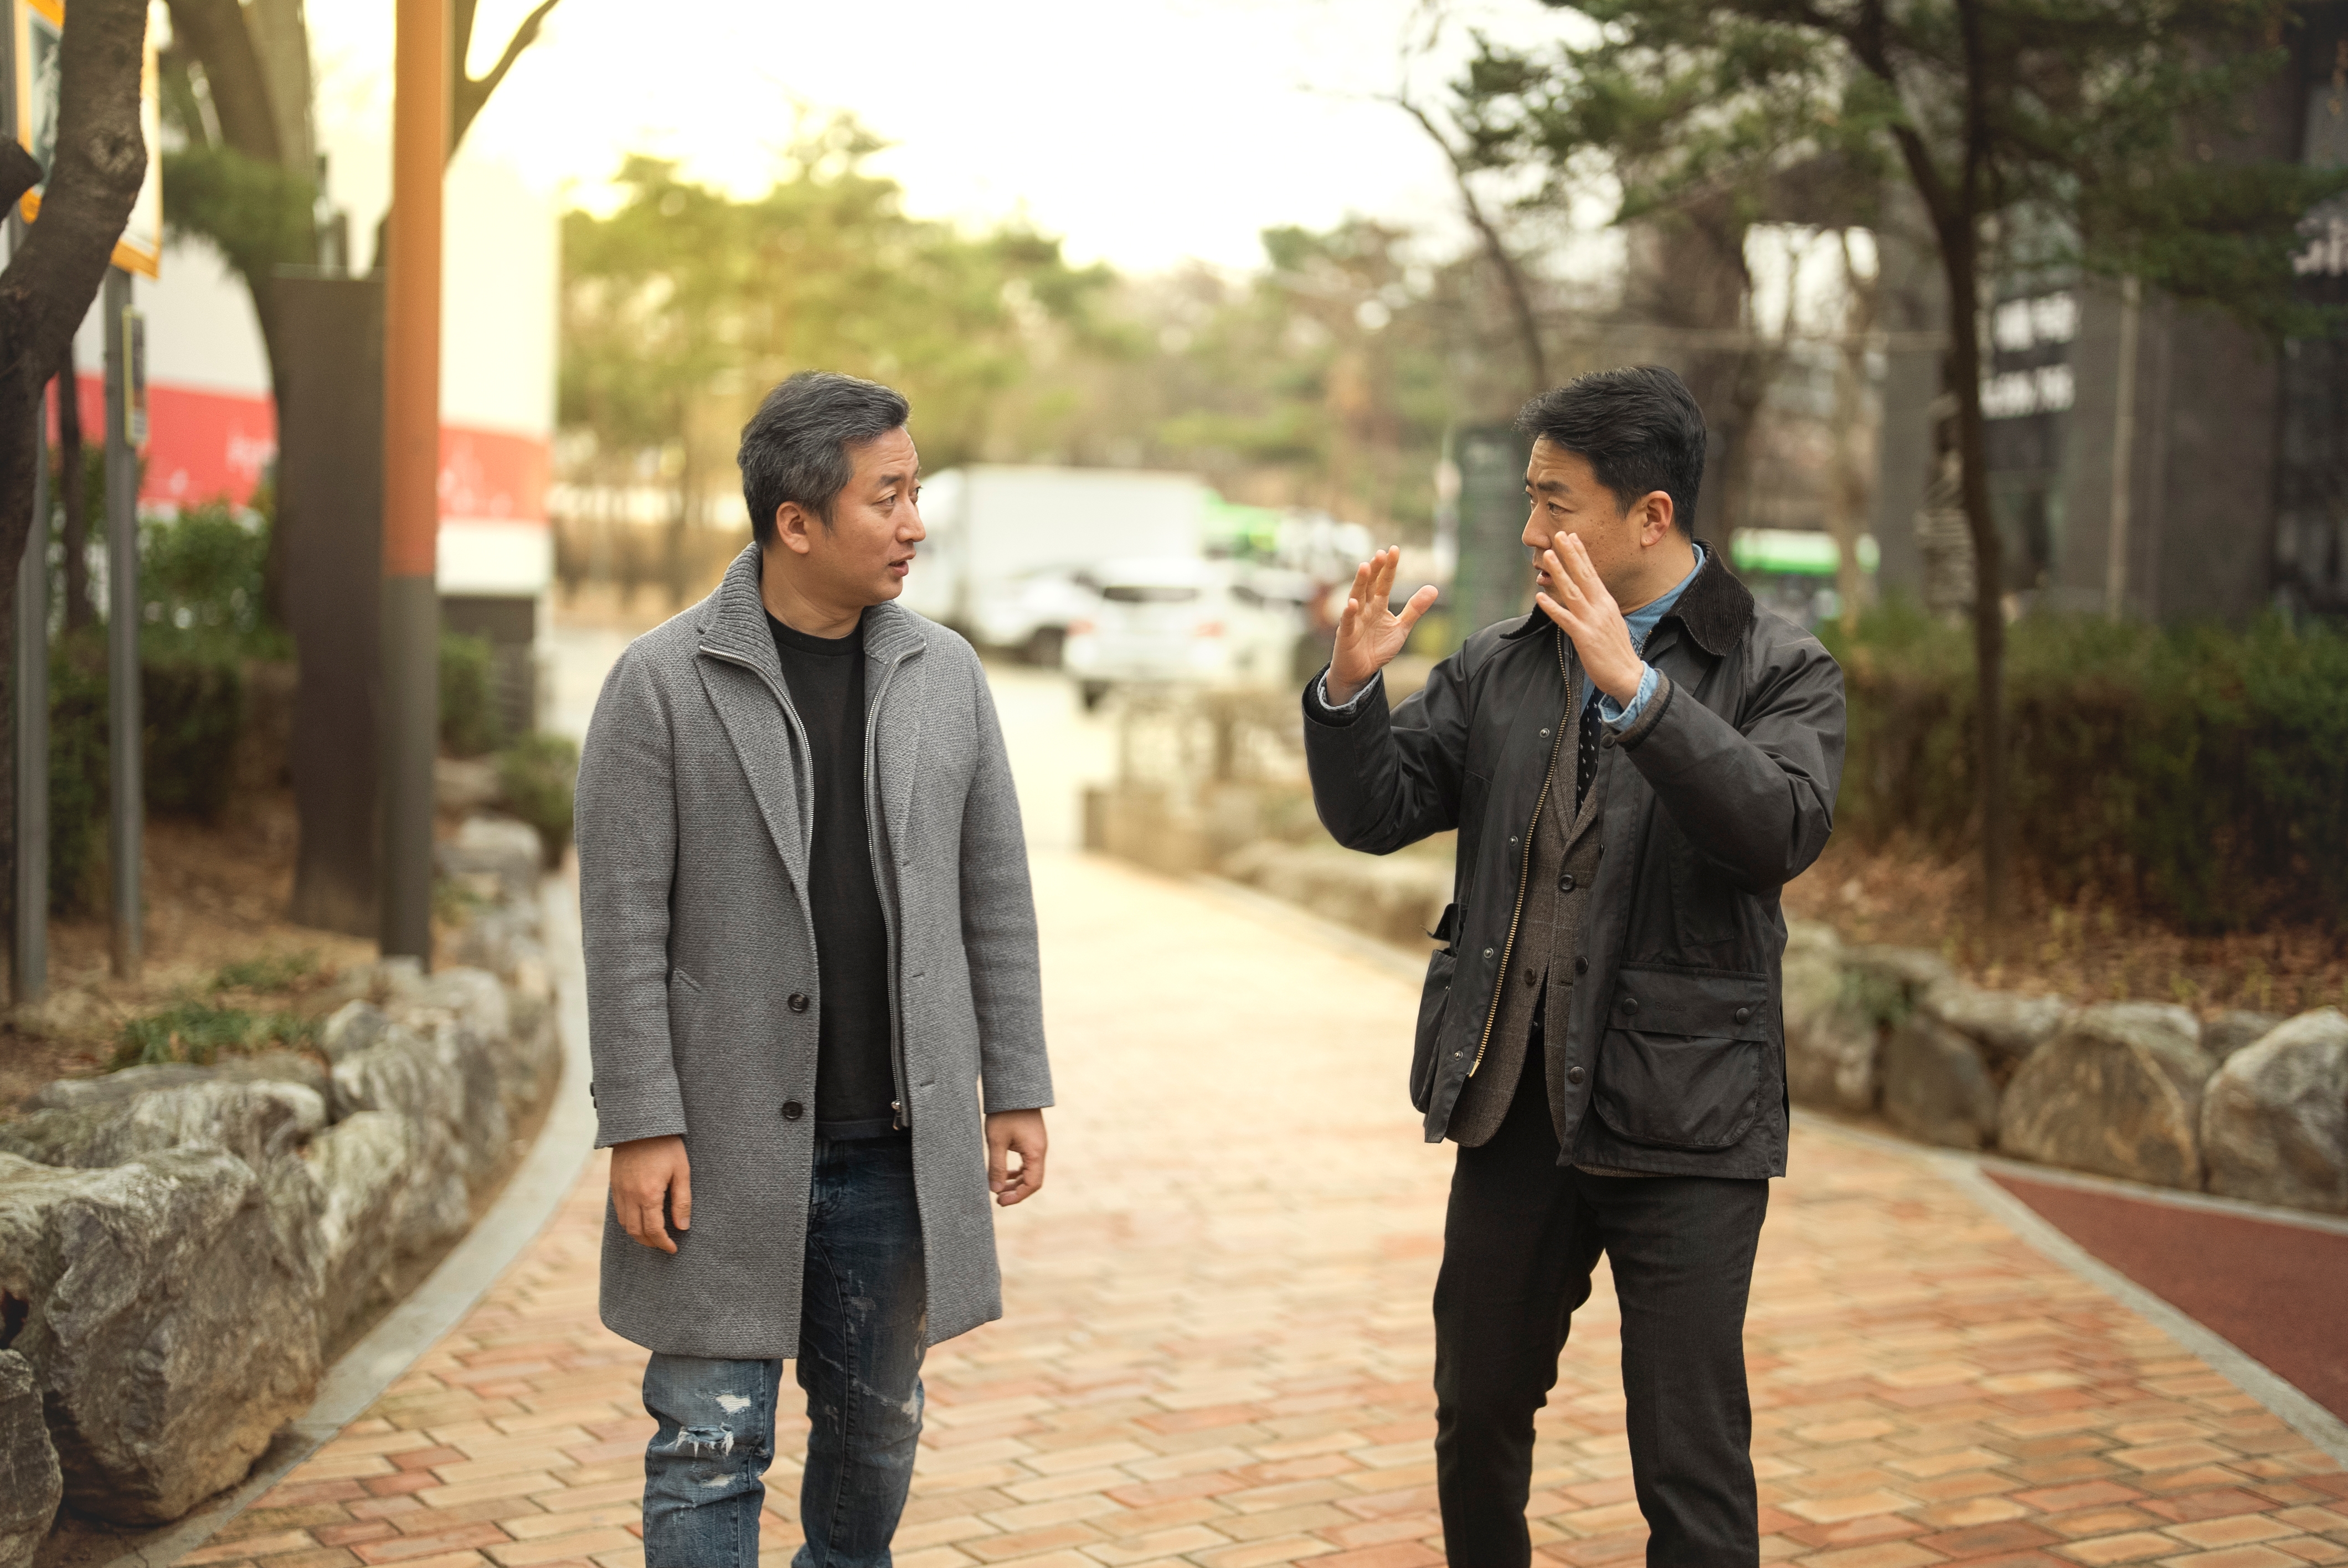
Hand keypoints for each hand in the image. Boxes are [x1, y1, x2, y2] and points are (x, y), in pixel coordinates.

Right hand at [610, 1134, 690, 1253]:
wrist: (640, 1124)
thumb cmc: (666, 1146)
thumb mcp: (681, 1171)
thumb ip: (682, 1201)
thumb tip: (682, 1227)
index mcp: (649, 1194)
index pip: (654, 1230)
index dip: (664, 1243)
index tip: (673, 1249)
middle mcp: (630, 1196)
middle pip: (636, 1232)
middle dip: (650, 1243)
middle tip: (664, 1244)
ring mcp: (619, 1191)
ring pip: (624, 1224)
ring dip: (638, 1234)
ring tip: (653, 1235)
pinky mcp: (614, 1184)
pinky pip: (618, 1211)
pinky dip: (628, 1222)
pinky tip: (640, 1219)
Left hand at [986, 1109, 1046, 1206]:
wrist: (1013, 1089)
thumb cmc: (1004, 1113)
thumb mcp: (997, 1141)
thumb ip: (997, 1166)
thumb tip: (996, 1190)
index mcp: (1035, 1152)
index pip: (1032, 1184)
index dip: (1017, 1197)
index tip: (1000, 1201)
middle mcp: (1040, 1150)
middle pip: (1033, 1180)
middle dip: (1016, 1192)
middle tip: (998, 1198)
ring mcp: (1037, 1145)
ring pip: (1030, 1172)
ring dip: (1016, 1182)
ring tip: (999, 1188)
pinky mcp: (1032, 1140)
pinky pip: (1028, 1162)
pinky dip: (1018, 1172)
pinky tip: (1005, 1173)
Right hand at [1328, 548, 1438, 706]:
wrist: (1361, 672)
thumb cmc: (1377, 648)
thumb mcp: (1401, 628)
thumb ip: (1415, 609)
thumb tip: (1434, 588)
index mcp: (1378, 605)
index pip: (1384, 582)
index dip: (1389, 568)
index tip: (1394, 550)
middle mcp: (1365, 608)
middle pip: (1369, 585)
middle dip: (1375, 569)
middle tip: (1381, 553)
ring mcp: (1354, 620)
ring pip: (1357, 597)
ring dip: (1360, 582)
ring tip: (1365, 566)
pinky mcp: (1346, 634)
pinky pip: (1347, 622)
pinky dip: (1349, 613)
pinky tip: (1353, 603)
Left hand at [1535, 534, 1643, 703]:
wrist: (1627, 675)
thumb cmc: (1616, 650)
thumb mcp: (1610, 621)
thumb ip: (1597, 607)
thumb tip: (1586, 595)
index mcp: (1606, 602)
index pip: (1592, 572)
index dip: (1581, 554)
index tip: (1572, 537)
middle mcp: (1600, 607)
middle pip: (1583, 575)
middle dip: (1570, 554)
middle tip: (1559, 535)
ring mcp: (1592, 621)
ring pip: (1572, 592)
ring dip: (1559, 573)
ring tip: (1548, 556)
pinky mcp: (1584, 637)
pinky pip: (1565, 619)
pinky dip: (1552, 608)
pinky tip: (1540, 597)